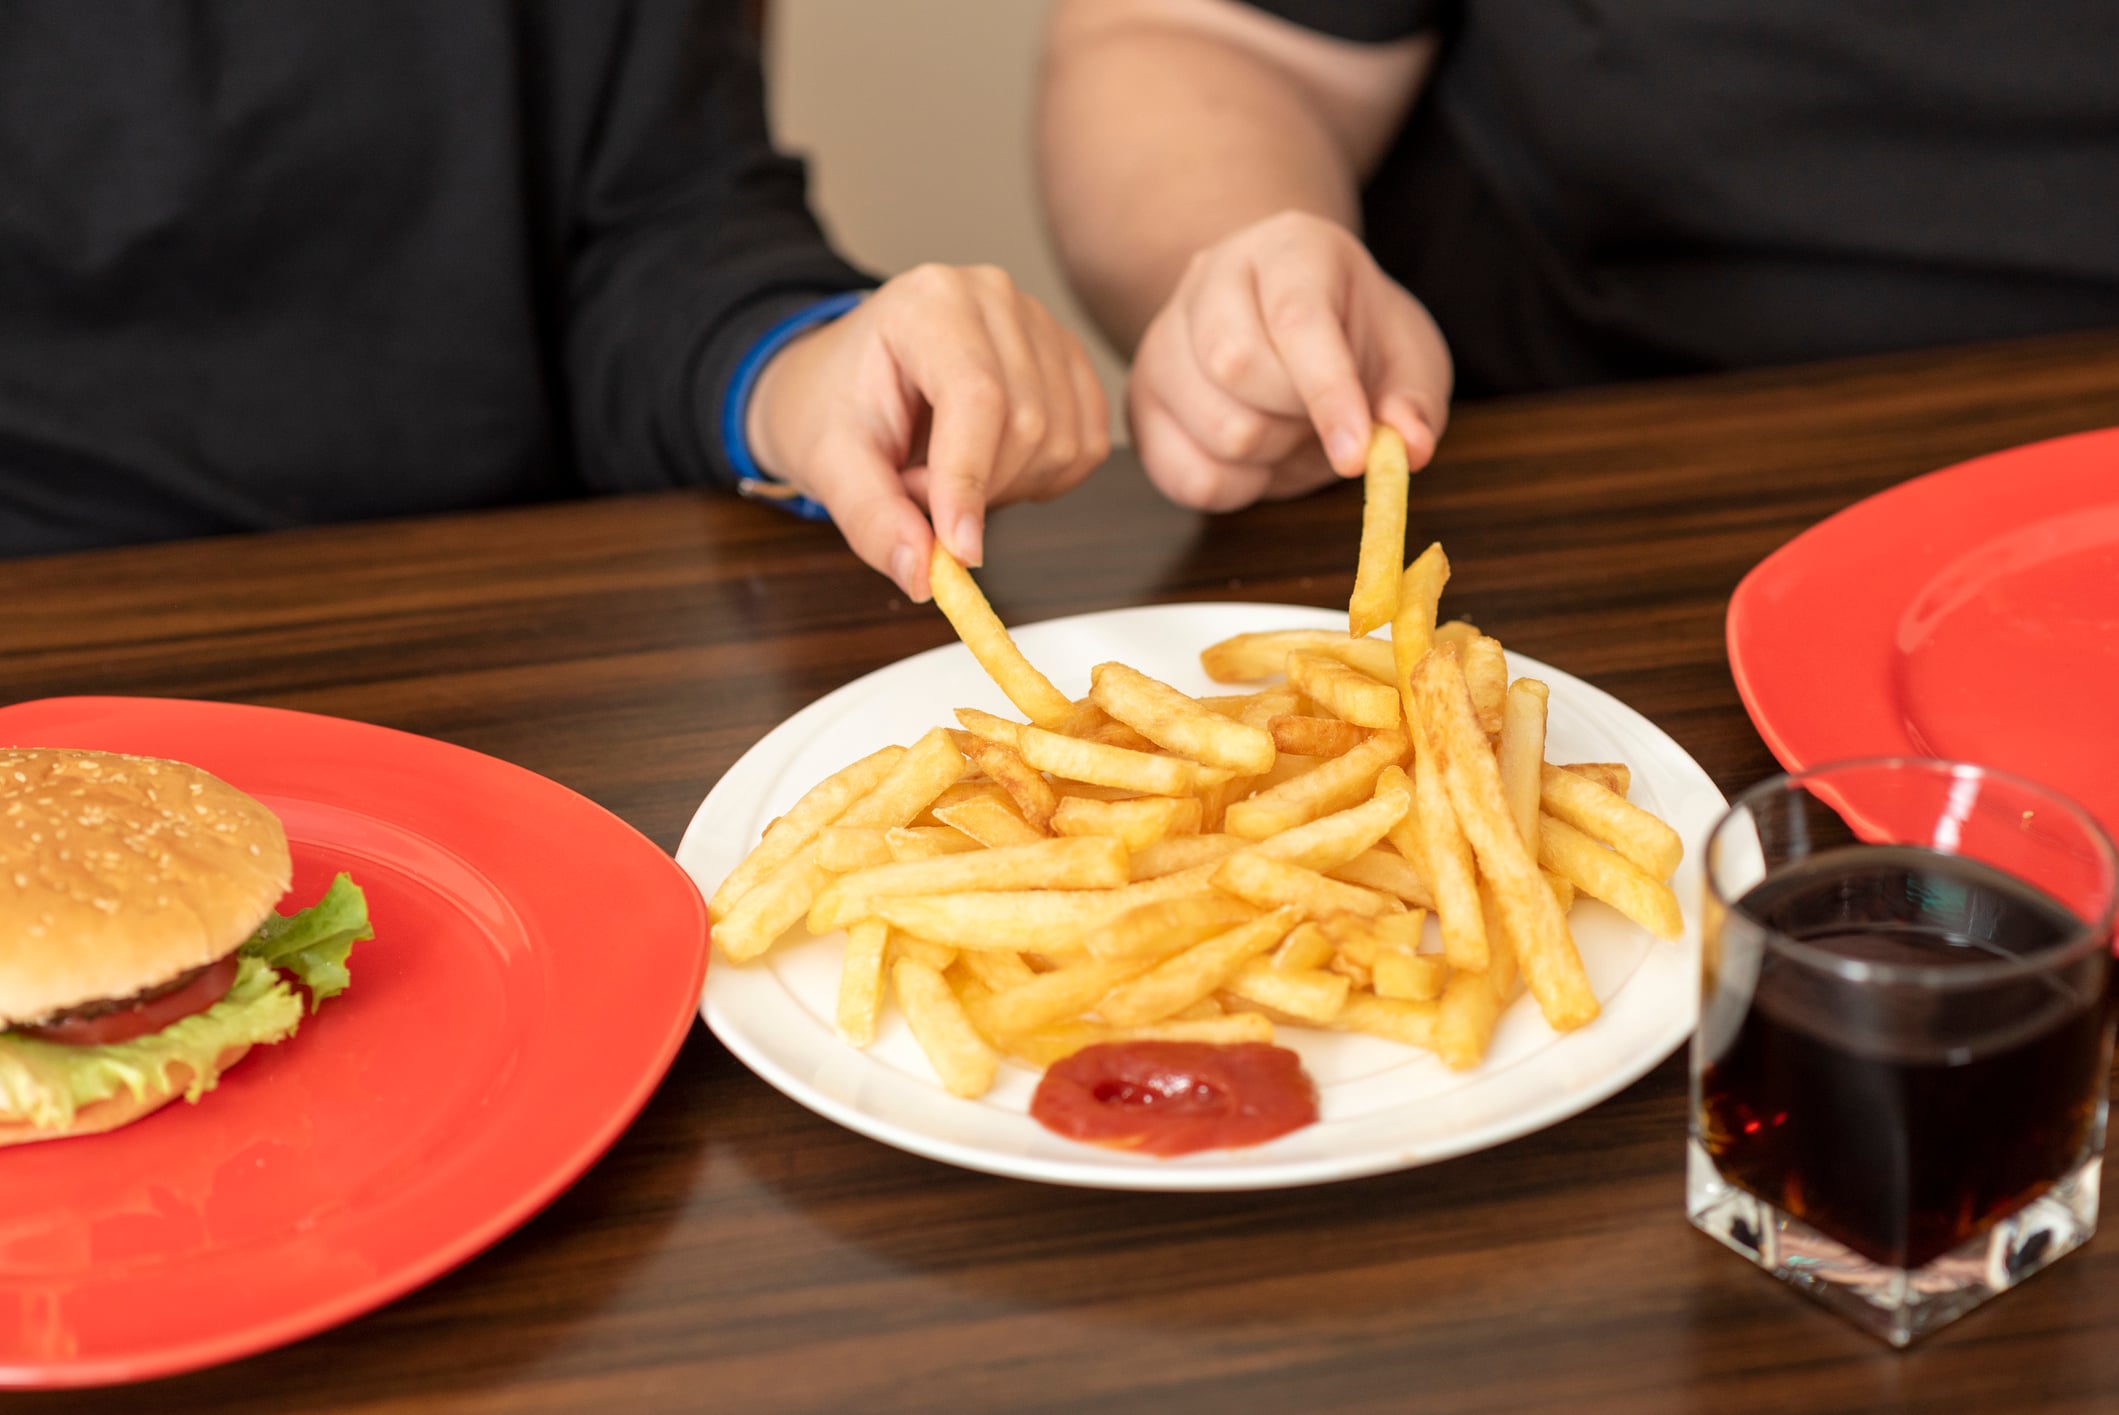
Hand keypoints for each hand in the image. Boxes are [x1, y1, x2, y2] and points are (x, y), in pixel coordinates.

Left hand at [744, 264, 1110, 599]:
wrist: (843, 380)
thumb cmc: (832, 406)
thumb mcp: (829, 464)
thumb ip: (872, 519)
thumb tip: (923, 575)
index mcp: (929, 302)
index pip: (978, 395)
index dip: (972, 480)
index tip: (958, 551)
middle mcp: (996, 298)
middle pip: (1028, 424)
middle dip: (975, 490)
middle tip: (915, 492)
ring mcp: (1041, 325)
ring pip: (1063, 441)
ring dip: (1006, 488)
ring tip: (944, 473)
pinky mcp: (1068, 361)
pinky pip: (1086, 444)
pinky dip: (1043, 480)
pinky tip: (991, 470)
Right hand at [1127, 211, 1450, 510]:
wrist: (1287, 334)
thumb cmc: (1351, 337)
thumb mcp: (1404, 355)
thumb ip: (1414, 399)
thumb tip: (1408, 448)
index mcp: (1286, 249)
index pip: (1296, 317)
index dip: (1329, 392)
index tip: (1357, 454)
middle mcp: (1208, 280)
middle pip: (1237, 367)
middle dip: (1297, 418)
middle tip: (1319, 415)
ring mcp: (1162, 341)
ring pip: (1216, 429)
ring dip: (1272, 454)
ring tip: (1289, 429)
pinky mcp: (1140, 404)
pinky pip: (1185, 477)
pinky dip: (1237, 488)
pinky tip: (1257, 458)